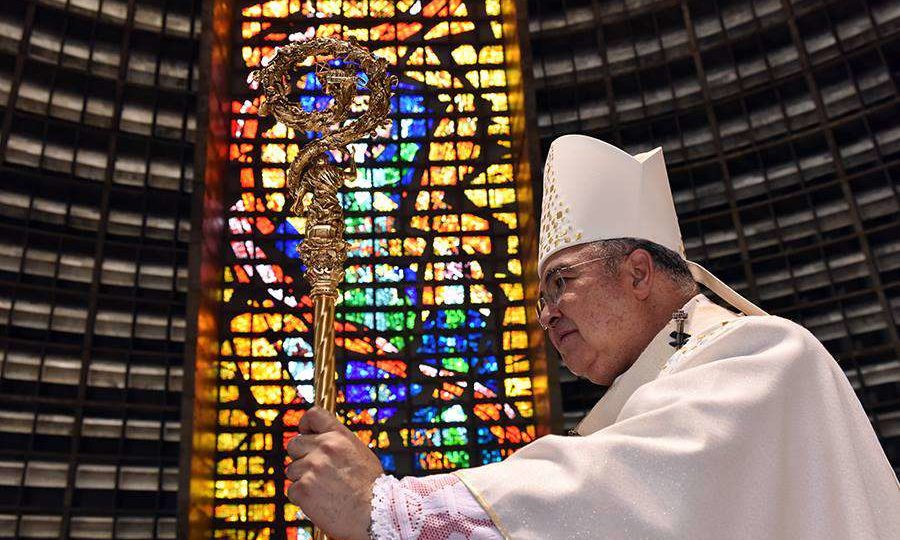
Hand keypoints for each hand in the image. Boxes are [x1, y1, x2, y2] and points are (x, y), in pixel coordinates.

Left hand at [285, 407, 383, 539]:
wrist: (374, 514)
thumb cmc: (372, 487)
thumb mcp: (360, 453)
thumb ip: (338, 444)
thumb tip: (320, 440)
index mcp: (339, 436)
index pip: (313, 415)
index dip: (306, 425)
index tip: (305, 433)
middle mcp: (324, 448)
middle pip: (294, 444)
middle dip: (301, 457)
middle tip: (315, 470)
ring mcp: (312, 468)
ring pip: (292, 469)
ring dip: (302, 479)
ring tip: (323, 489)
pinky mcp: (303, 489)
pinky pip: (292, 490)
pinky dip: (302, 497)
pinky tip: (319, 501)